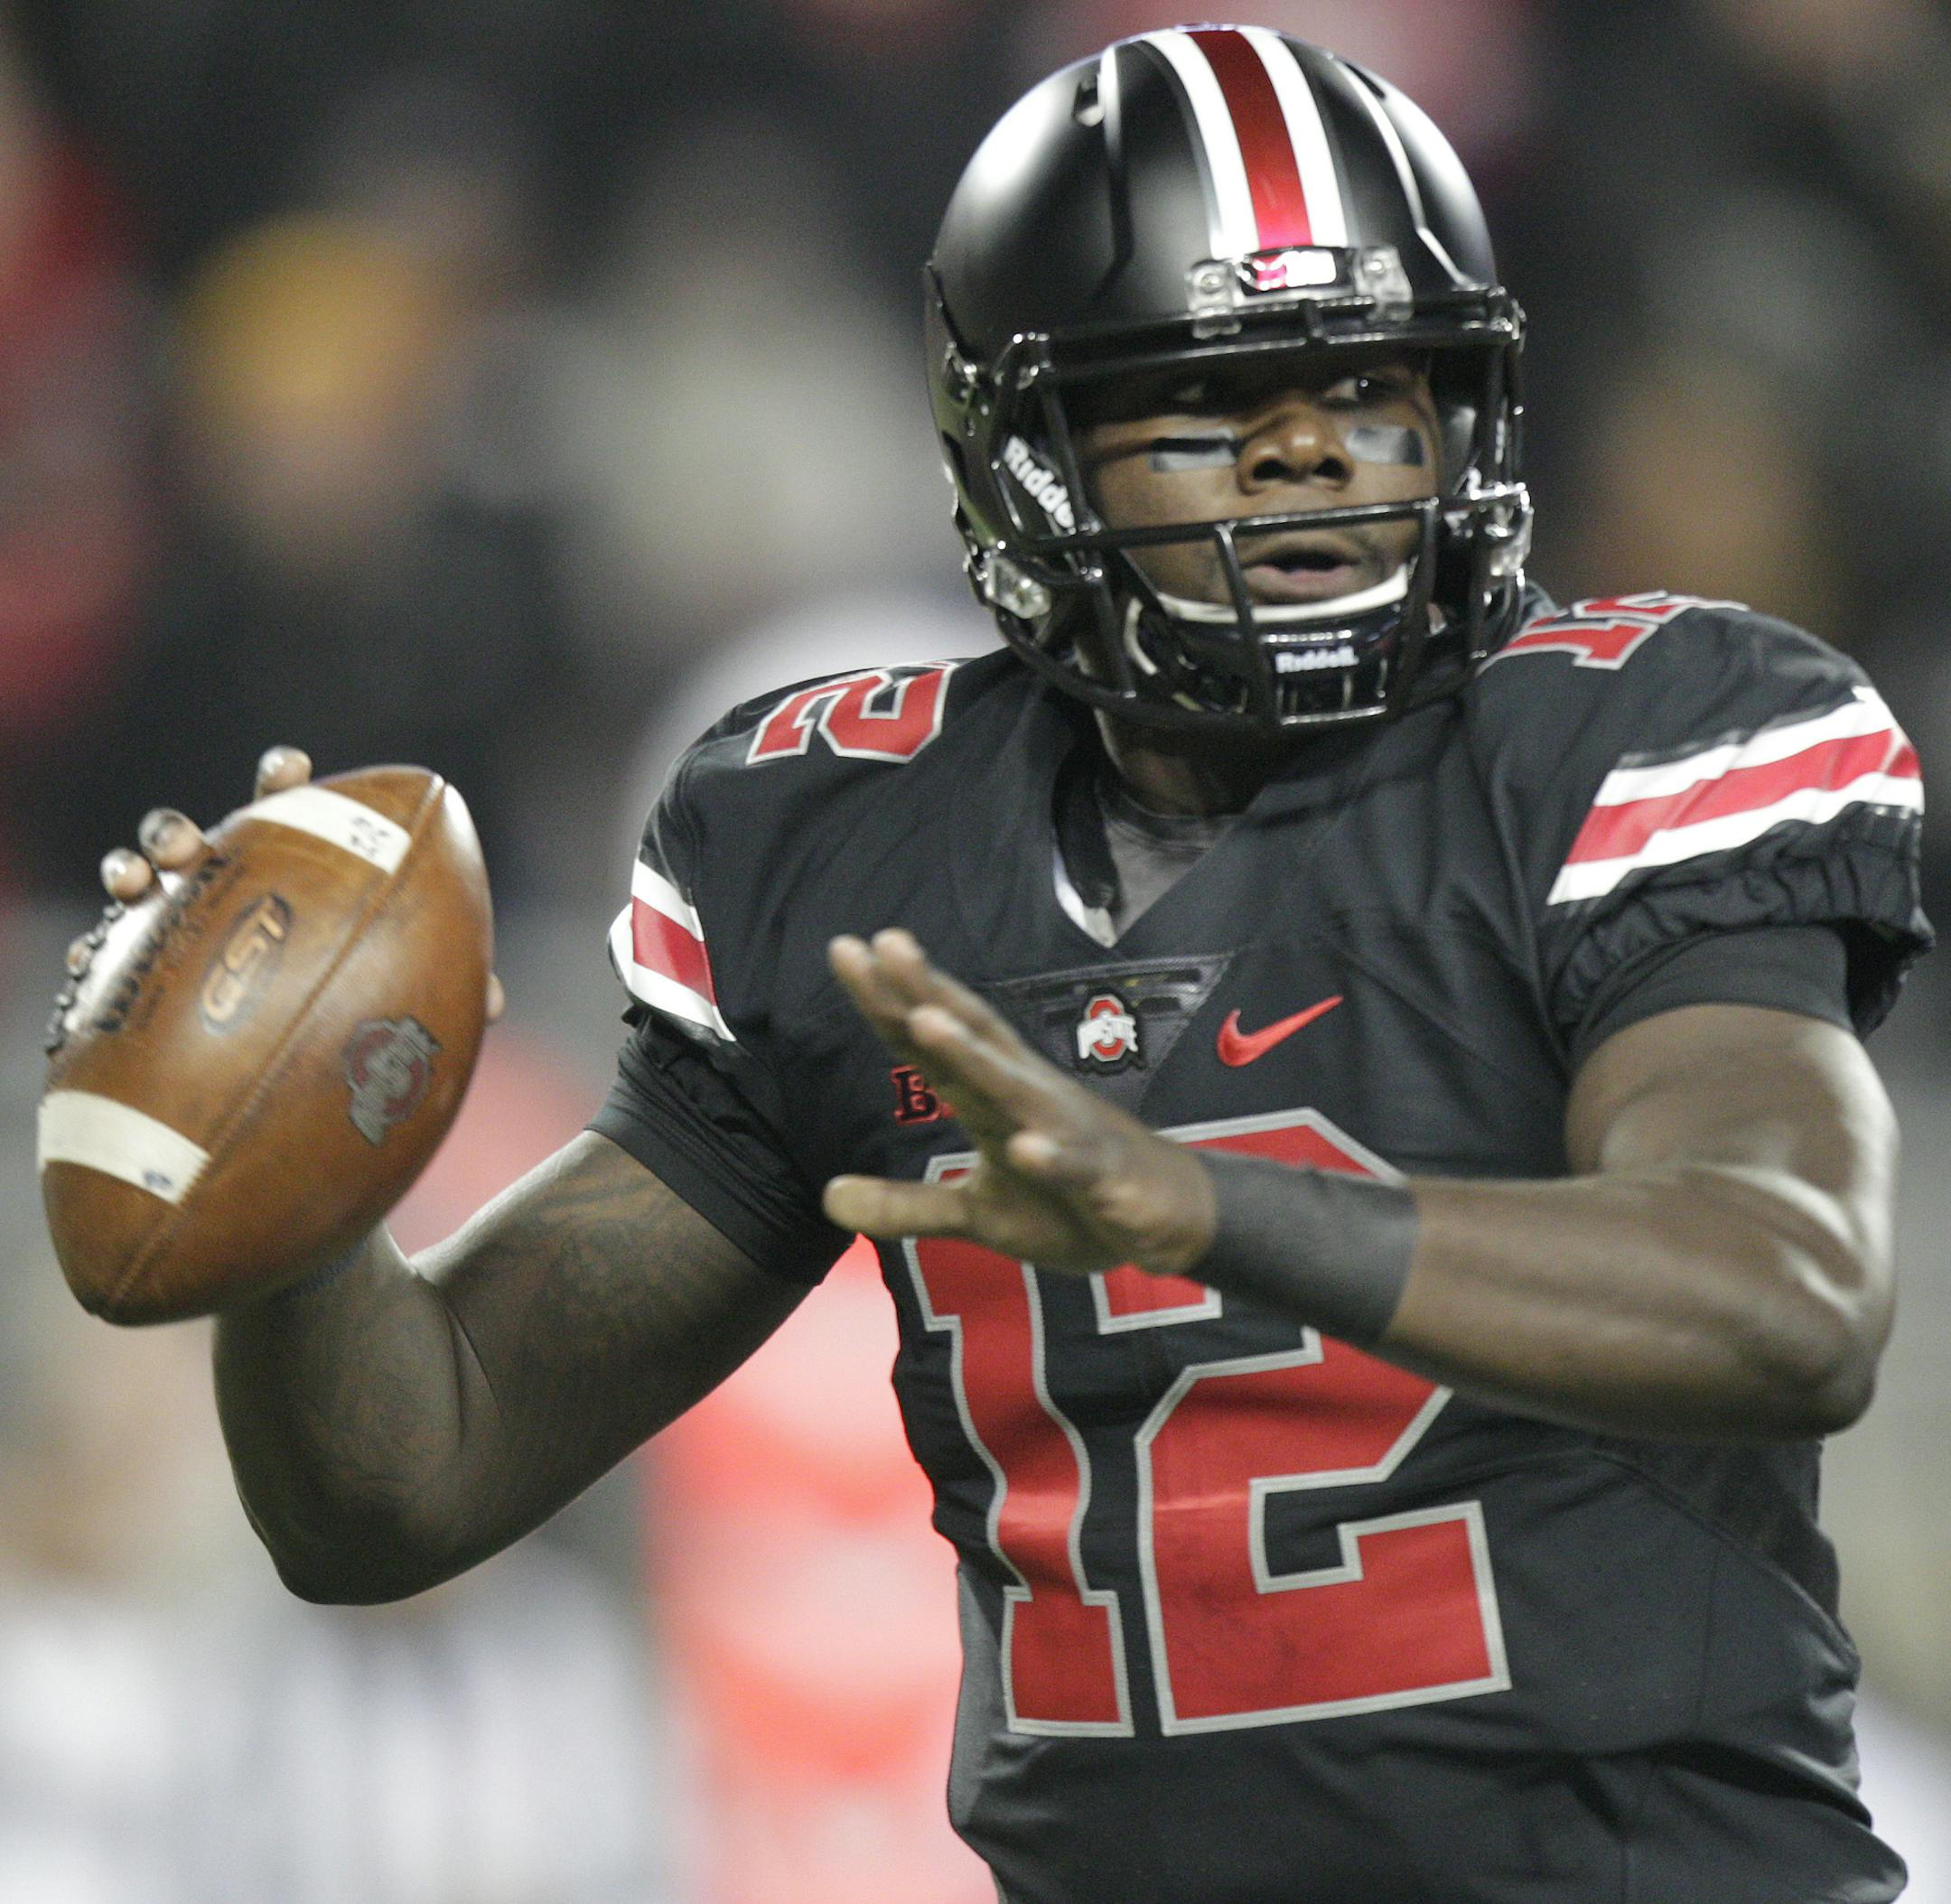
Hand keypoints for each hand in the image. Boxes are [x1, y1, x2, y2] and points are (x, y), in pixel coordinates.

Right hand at [81, 745, 505, 1021]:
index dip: (281, 782)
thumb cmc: (329, 1030)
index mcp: (279, 880)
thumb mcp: (382, 1009)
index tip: (287, 770)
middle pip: (191, 842)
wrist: (265, 1092)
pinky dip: (91, 956)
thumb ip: (427, 995)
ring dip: (132, 873)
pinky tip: (88, 963)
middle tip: (187, 843)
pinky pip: (98, 961)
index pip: (281, 814)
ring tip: (138, 882)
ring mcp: (164, 932)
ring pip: (136, 888)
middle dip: (180, 831)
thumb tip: (491, 1000)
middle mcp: (217, 895)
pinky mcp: (124, 980)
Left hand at [822, 929, 1215, 1276]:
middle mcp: (1026, 1097)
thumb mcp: (976, 1213)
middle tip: (883, 943)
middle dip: (927, 993)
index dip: (890, 999)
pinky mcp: (1101, 1179)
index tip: (845, 949)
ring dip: (974, 1057)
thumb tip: (827, 1198)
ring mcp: (1064, 1133)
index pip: (934, 1042)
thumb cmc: (1067, 1199)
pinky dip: (1050, 1158)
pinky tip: (1024, 1150)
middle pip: (971, 1038)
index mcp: (993, 1097)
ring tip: (929, 1021)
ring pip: (1015, 1090)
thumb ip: (906, 1205)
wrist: (1168, 1216)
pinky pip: (1073, 1167)